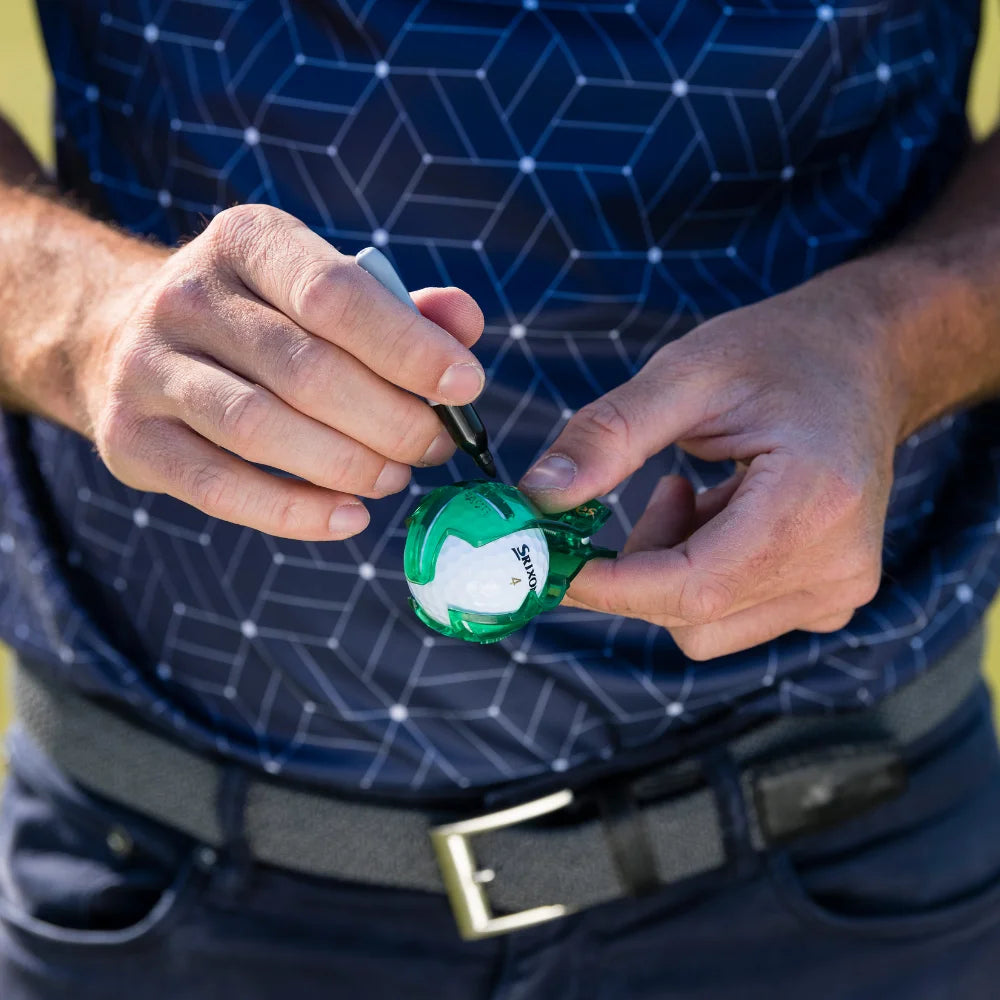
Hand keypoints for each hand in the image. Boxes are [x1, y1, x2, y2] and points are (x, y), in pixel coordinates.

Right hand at [78, 206, 484, 538]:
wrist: (126, 340)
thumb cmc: (259, 321)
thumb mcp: (319, 289)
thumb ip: (398, 308)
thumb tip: (464, 323)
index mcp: (246, 241)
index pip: (335, 293)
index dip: (408, 347)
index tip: (466, 386)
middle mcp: (186, 295)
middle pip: (308, 371)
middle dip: (391, 420)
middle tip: (432, 446)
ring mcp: (147, 367)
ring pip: (262, 429)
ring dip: (349, 465)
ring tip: (394, 477)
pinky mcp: (131, 438)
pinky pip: (220, 488)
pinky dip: (295, 513)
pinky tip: (349, 516)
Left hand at [519, 272, 907, 659]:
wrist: (864, 361)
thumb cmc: (783, 353)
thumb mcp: (688, 372)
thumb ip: (609, 434)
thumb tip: (538, 494)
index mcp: (815, 504)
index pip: (693, 586)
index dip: (610, 585)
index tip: (552, 561)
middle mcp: (838, 566)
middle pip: (693, 614)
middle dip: (639, 565)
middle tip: (654, 488)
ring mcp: (838, 589)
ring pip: (707, 625)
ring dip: (668, 568)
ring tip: (693, 492)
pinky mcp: (828, 597)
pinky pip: (733, 616)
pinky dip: (699, 573)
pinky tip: (719, 513)